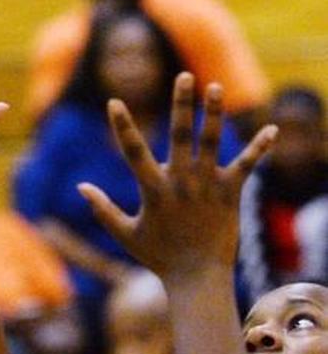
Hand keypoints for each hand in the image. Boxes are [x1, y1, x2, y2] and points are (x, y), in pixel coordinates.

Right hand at [76, 74, 276, 279]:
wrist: (197, 277)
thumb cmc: (157, 257)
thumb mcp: (124, 233)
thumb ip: (102, 208)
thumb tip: (81, 186)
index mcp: (153, 190)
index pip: (133, 152)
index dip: (122, 126)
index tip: (114, 102)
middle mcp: (181, 183)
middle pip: (180, 135)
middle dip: (181, 104)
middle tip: (184, 76)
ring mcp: (208, 187)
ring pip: (212, 142)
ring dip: (214, 113)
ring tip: (216, 87)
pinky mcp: (231, 194)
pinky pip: (247, 166)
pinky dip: (259, 147)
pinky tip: (272, 129)